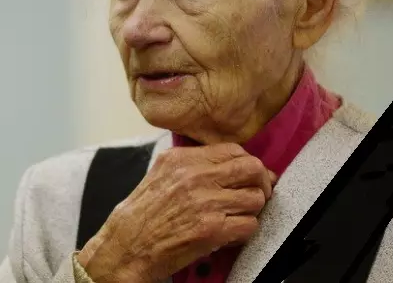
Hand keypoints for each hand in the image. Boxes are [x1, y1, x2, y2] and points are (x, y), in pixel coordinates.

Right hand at [76, 143, 276, 282]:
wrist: (126, 246)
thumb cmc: (144, 211)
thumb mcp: (163, 170)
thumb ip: (193, 160)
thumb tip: (230, 160)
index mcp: (185, 158)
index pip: (234, 150)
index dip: (248, 162)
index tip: (251, 173)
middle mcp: (197, 176)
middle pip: (252, 169)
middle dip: (262, 181)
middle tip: (259, 191)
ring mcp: (205, 203)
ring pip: (255, 198)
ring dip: (253, 208)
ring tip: (241, 214)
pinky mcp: (211, 231)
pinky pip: (249, 225)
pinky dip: (246, 229)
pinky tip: (233, 231)